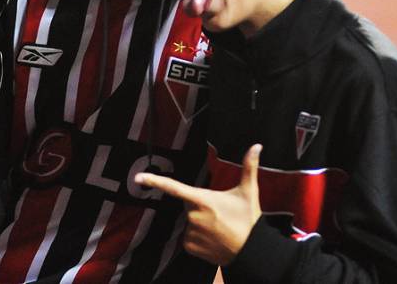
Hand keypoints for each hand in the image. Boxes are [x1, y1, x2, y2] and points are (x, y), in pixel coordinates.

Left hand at [135, 144, 262, 264]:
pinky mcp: (190, 246)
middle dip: (200, 205)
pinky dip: (198, 237)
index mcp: (203, 199)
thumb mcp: (249, 191)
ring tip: (219, 227)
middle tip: (219, 212)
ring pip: (189, 222)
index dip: (155, 181)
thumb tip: (257, 145)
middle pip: (188, 204)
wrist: (251, 251)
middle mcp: (193, 216)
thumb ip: (249, 167)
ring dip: (200, 222)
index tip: (139, 177)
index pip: (174, 188)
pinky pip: (188, 237)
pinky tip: (213, 238)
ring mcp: (190, 233)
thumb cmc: (248, 220)